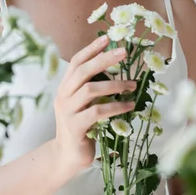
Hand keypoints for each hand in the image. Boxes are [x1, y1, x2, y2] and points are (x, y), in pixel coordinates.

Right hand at [53, 35, 136, 173]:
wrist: (66, 156)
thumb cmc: (80, 126)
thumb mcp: (82, 103)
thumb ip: (91, 87)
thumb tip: (115, 69)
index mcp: (65, 87)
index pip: (76, 62)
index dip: (91, 49)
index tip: (107, 38)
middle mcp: (63, 95)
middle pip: (83, 71)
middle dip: (104, 59)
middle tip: (124, 52)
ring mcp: (68, 111)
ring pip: (90, 90)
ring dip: (114, 85)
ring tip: (132, 85)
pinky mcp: (76, 127)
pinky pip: (97, 112)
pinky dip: (115, 107)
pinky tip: (129, 106)